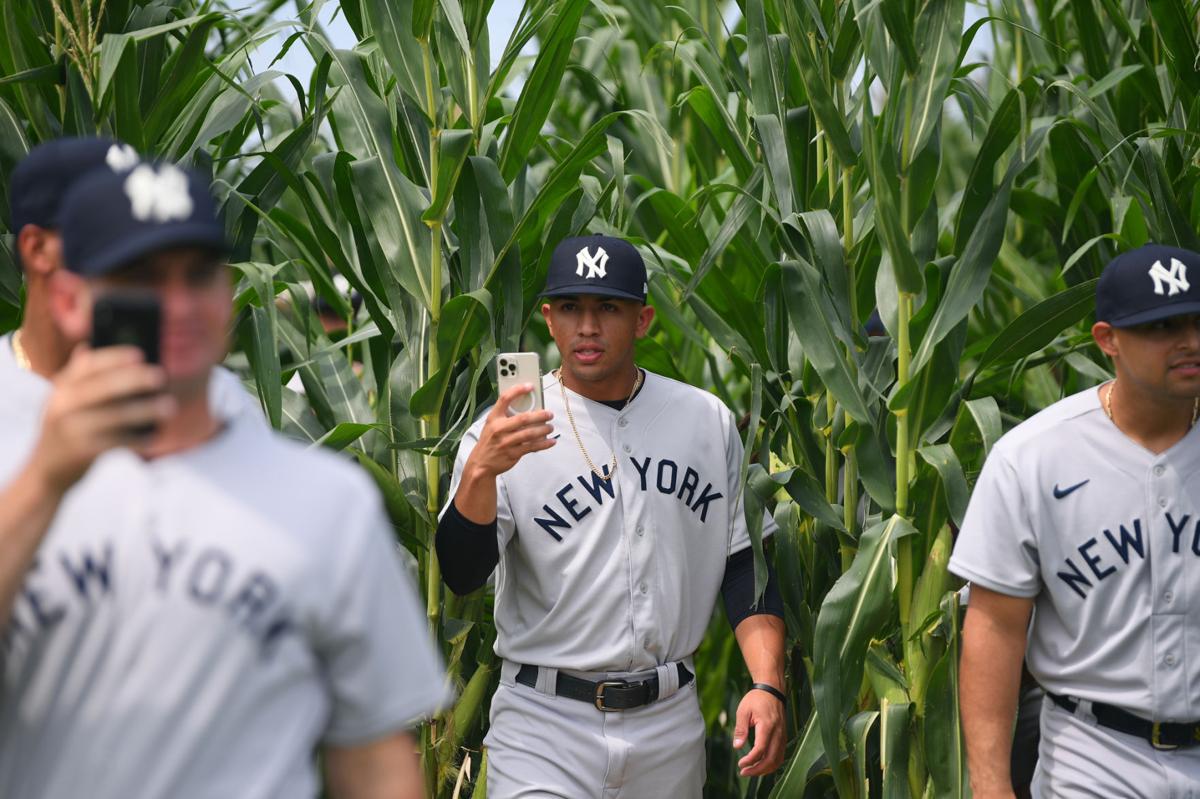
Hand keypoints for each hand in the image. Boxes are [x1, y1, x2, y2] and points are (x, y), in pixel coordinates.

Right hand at [26, 345, 173, 492]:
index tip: (140, 355)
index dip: (113, 358)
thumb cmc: (67, 427)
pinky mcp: (81, 451)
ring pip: (114, 415)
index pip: (87, 366)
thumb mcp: (65, 400)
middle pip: (102, 387)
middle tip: (161, 376)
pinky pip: (116, 441)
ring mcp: (71, 428)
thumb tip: (88, 346)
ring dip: (145, 410)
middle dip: (133, 380)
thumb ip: (78, 376)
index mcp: (62, 387)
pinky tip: (154, 436)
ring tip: (170, 406)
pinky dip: (138, 439)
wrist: (46, 469)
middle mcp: (62, 404)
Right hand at [465, 383, 554, 478]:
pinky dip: (544, 444)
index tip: (530, 386)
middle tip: (549, 414)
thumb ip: (506, 415)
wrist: (481, 463)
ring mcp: (506, 442)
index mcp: (494, 418)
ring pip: (530, 433)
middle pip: (523, 418)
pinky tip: (550, 441)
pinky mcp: (513, 453)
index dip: (518, 390)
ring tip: (550, 427)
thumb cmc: (489, 441)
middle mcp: (499, 428)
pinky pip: (532, 447)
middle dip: (540, 415)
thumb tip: (527, 406)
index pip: (505, 399)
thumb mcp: (491, 424)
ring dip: (544, 429)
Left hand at [732, 685, 786, 776]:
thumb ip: (741, 729)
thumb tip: (737, 747)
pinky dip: (771, 764)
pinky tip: (760, 764)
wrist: (772, 690)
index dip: (750, 760)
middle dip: (758, 770)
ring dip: (765, 769)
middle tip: (744, 772)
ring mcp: (783, 736)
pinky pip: (780, 755)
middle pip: (771, 759)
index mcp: (767, 726)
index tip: (740, 764)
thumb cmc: (756, 699)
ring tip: (751, 771)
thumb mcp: (743, 711)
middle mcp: (778, 733)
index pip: (761, 749)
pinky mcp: (784, 737)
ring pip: (778, 760)